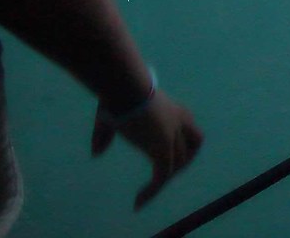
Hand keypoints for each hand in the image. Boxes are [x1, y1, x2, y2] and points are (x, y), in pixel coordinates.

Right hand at [92, 93, 203, 209]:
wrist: (124, 86)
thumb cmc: (117, 94)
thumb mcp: (111, 114)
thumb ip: (105, 135)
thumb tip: (97, 153)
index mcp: (175, 110)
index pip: (190, 132)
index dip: (183, 146)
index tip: (170, 160)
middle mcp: (180, 122)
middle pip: (193, 146)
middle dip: (180, 163)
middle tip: (162, 176)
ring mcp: (173, 136)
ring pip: (178, 164)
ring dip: (163, 180)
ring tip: (145, 194)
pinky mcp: (162, 148)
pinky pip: (162, 176)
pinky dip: (152, 191)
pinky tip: (138, 201)